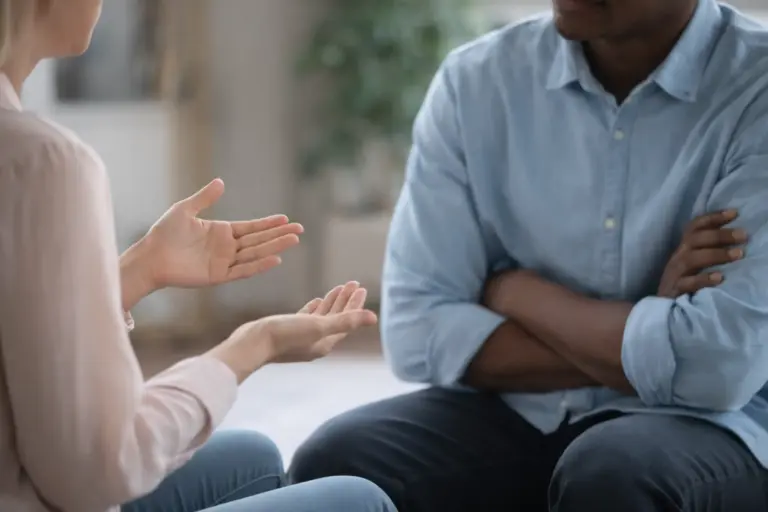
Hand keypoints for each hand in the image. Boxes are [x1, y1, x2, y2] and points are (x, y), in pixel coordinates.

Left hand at [138, 179, 302, 289]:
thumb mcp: (185, 209)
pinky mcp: (219, 276)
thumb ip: (205, 198)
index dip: (269, 224)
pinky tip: (275, 259)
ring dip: (275, 248)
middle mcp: (227, 248)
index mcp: (222, 232)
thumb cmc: (164, 233)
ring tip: (293, 241)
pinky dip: (259, 265)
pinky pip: (243, 270)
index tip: (286, 219)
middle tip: (299, 230)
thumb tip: (222, 182)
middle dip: (279, 235)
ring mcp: (225, 262)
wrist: (151, 256)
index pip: (251, 228)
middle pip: (259, 240)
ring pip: (255, 254)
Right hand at [208, 282, 376, 381]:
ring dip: (332, 303)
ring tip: (339, 288)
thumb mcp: (317, 326)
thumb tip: (374, 318)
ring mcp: (301, 338)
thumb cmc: (284, 336)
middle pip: (337, 319)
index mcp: (325, 342)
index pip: (347, 322)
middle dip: (346, 302)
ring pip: (322, 317)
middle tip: (354, 283)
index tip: (361, 288)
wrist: (251, 344)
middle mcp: (316, 342)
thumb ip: (345, 321)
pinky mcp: (288, 332)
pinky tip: (317, 301)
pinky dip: (315, 309)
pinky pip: (307, 318)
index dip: (355, 305)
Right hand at [657, 209, 746, 297]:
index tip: (734, 213)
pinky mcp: (675, 290)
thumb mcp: (692, 264)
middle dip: (720, 235)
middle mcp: (678, 257)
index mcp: (683, 248)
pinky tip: (719, 278)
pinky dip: (703, 279)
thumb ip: (706, 251)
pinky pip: (688, 283)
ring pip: (692, 259)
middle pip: (695, 239)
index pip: (694, 227)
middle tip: (743, 235)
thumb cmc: (684, 284)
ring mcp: (675, 273)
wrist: (662, 308)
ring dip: (716, 254)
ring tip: (738, 254)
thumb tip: (734, 239)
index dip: (712, 218)